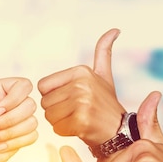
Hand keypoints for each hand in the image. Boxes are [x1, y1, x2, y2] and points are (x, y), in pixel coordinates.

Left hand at [0, 46, 34, 161]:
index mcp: (1, 90)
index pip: (25, 86)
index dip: (12, 100)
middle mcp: (10, 103)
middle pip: (30, 106)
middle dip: (8, 121)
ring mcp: (18, 120)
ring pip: (33, 122)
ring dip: (9, 133)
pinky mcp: (22, 136)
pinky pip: (33, 136)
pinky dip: (14, 143)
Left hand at [37, 28, 124, 145]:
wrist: (120, 131)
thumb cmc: (105, 103)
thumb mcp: (104, 75)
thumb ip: (103, 52)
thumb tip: (115, 30)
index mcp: (81, 71)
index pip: (42, 86)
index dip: (53, 95)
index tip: (71, 98)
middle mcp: (82, 84)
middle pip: (44, 101)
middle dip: (56, 110)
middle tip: (76, 111)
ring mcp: (82, 102)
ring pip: (49, 115)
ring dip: (59, 121)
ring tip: (78, 118)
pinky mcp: (81, 121)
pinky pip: (56, 127)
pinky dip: (64, 131)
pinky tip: (80, 128)